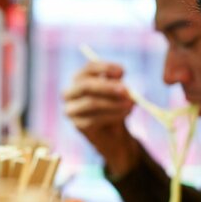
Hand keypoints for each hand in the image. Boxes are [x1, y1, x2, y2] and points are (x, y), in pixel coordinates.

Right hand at [62, 60, 138, 176]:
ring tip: (130, 105)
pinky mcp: (77, 125)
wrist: (113, 134)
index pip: (88, 68)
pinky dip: (113, 115)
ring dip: (114, 103)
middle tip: (126, 90)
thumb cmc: (115, 107)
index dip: (105, 67)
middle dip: (107, 87)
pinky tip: (125, 114)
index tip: (122, 72)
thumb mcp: (119, 92)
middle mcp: (69, 93)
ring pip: (92, 103)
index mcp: (79, 79)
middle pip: (85, 86)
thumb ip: (119, 86)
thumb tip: (125, 88)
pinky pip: (95, 119)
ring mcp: (71, 110)